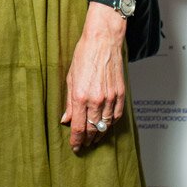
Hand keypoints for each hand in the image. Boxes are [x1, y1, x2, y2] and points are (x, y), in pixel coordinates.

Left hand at [60, 5, 125, 151]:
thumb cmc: (85, 54)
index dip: (76, 140)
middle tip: (83, 144)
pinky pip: (116, 116)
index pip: (78, 127)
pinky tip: (106, 126)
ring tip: (94, 139)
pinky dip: (110, 124)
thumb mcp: (70, 77)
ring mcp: (110, 97)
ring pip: (105, 125)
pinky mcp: (120, 94)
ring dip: (99, 134)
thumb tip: (66, 119)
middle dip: (86, 139)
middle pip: (91, 129)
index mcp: (81, 96)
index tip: (74, 146)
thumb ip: (68, 101)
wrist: (103, 40)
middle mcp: (96, 99)